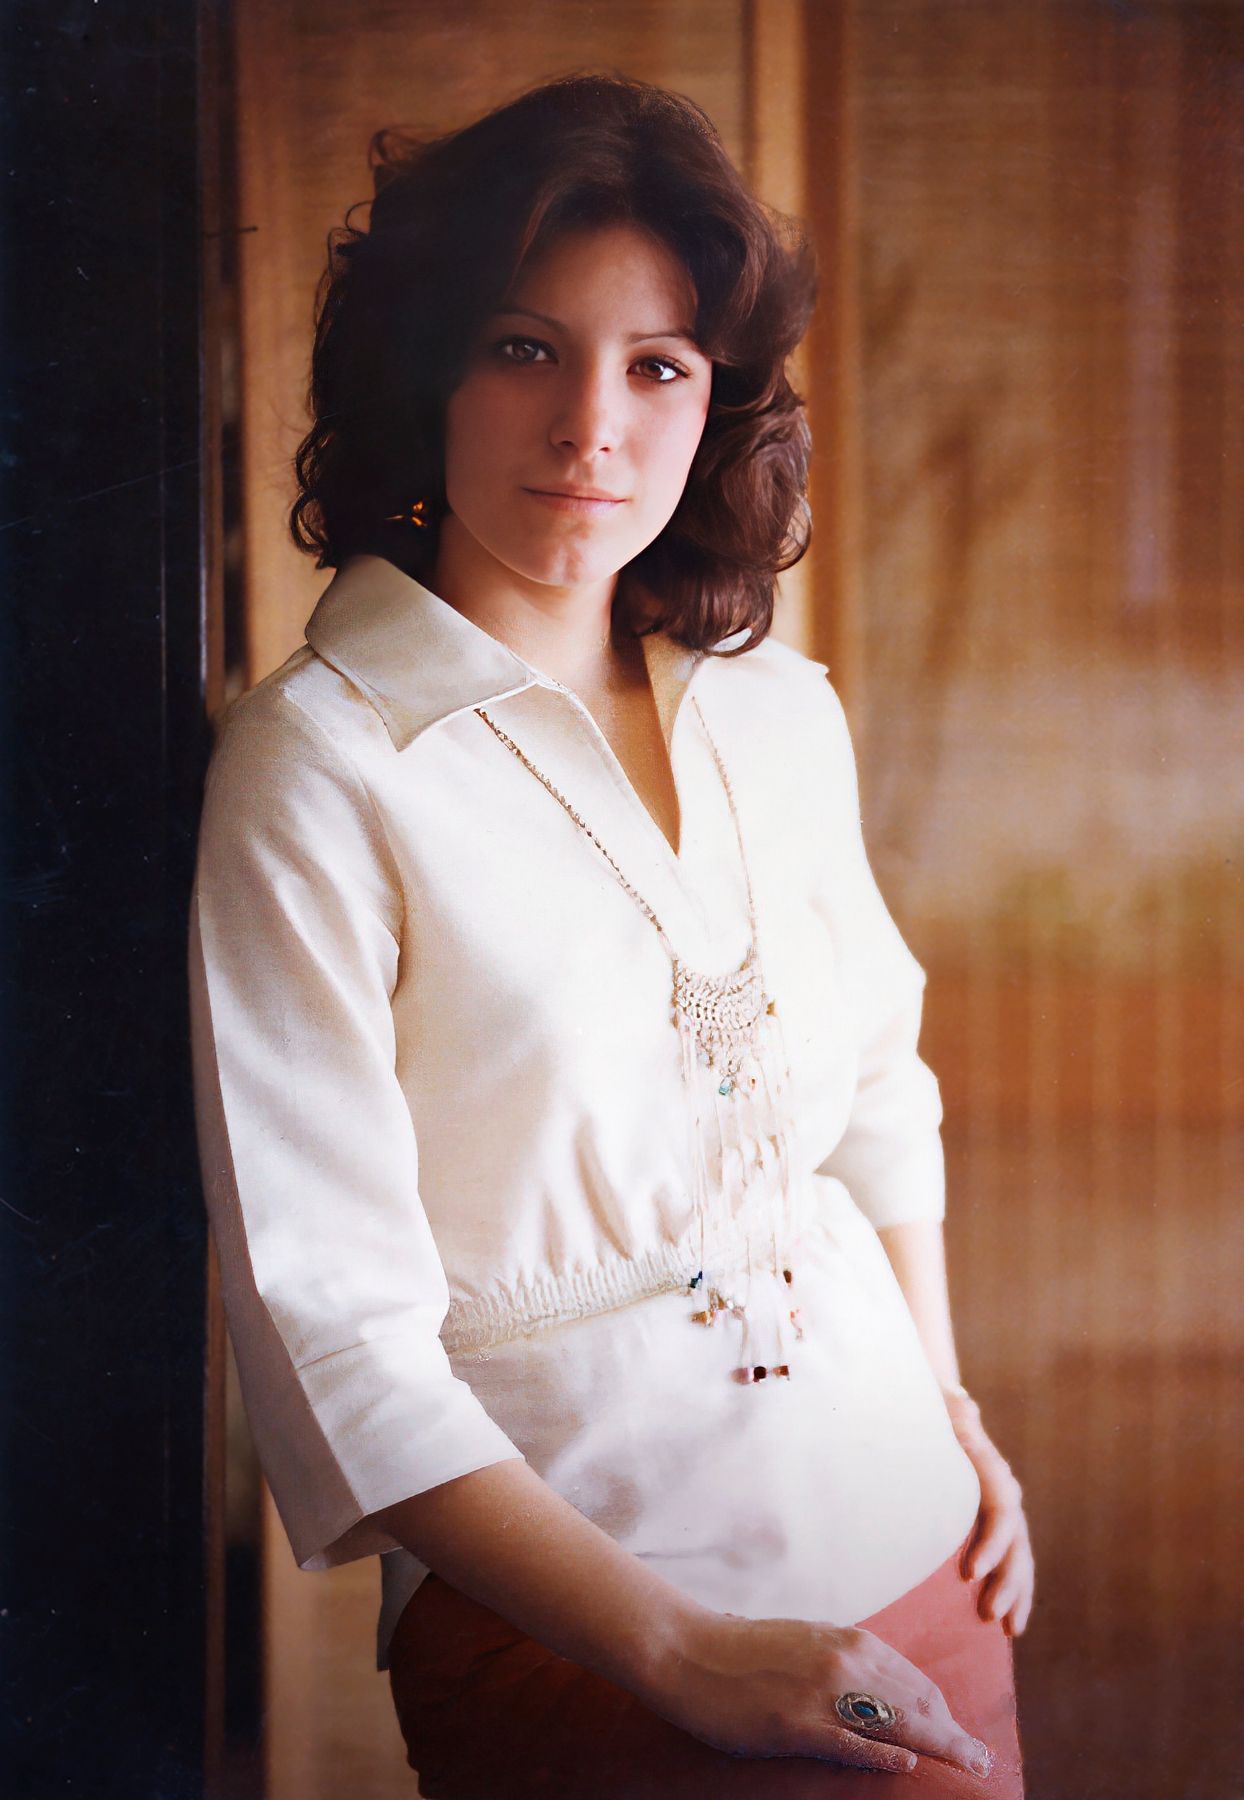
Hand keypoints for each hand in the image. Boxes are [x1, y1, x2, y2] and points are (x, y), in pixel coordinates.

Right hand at [647, 1609, 994, 1777]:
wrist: (687, 1649)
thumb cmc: (743, 1650)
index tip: (959, 1733)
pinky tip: (911, 1764)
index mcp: (846, 1640)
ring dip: (941, 1745)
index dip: (943, 1711)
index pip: (914, 1680)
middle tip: (980, 1759)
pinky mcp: (795, 1723)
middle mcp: (843, 1661)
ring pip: (899, 1721)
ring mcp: (820, 1692)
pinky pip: (852, 1742)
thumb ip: (844, 1662)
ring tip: (970, 1765)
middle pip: (918, 1701)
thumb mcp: (805, 1642)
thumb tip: (879, 1689)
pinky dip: (886, 1754)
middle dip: (954, 1732)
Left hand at [943, 1386, 1035, 1636]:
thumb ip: (952, 1409)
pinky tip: (1007, 1623)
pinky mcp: (992, 1523)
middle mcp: (1004, 1491)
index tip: (969, 1573)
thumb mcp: (938, 1404)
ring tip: (1007, 1628)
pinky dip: (1013, 1590)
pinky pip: (1010, 1560)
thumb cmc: (931, 1407)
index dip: (992, 1544)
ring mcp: (1002, 1509)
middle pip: (1017, 1542)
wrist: (937, 1404)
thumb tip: (960, 1403)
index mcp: (992, 1468)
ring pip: (1020, 1556)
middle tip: (990, 1614)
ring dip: (1016, 1592)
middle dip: (1008, 1580)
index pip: (1002, 1511)